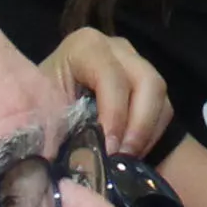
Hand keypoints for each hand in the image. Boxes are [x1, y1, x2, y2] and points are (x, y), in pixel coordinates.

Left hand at [38, 28, 175, 169]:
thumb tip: (69, 155)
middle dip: (138, 126)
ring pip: (159, 95)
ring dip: (146, 133)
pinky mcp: (147, 82)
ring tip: (126, 160)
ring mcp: (136, 62)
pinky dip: (151, 134)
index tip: (108, 149)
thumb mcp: (43, 112)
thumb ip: (57, 126)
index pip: (111, 76)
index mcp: (85, 47)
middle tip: (122, 157)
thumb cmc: (43, 105)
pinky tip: (131, 152)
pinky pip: (164, 108)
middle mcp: (116, 48)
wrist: (50, 103)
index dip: (114, 114)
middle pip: (146, 81)